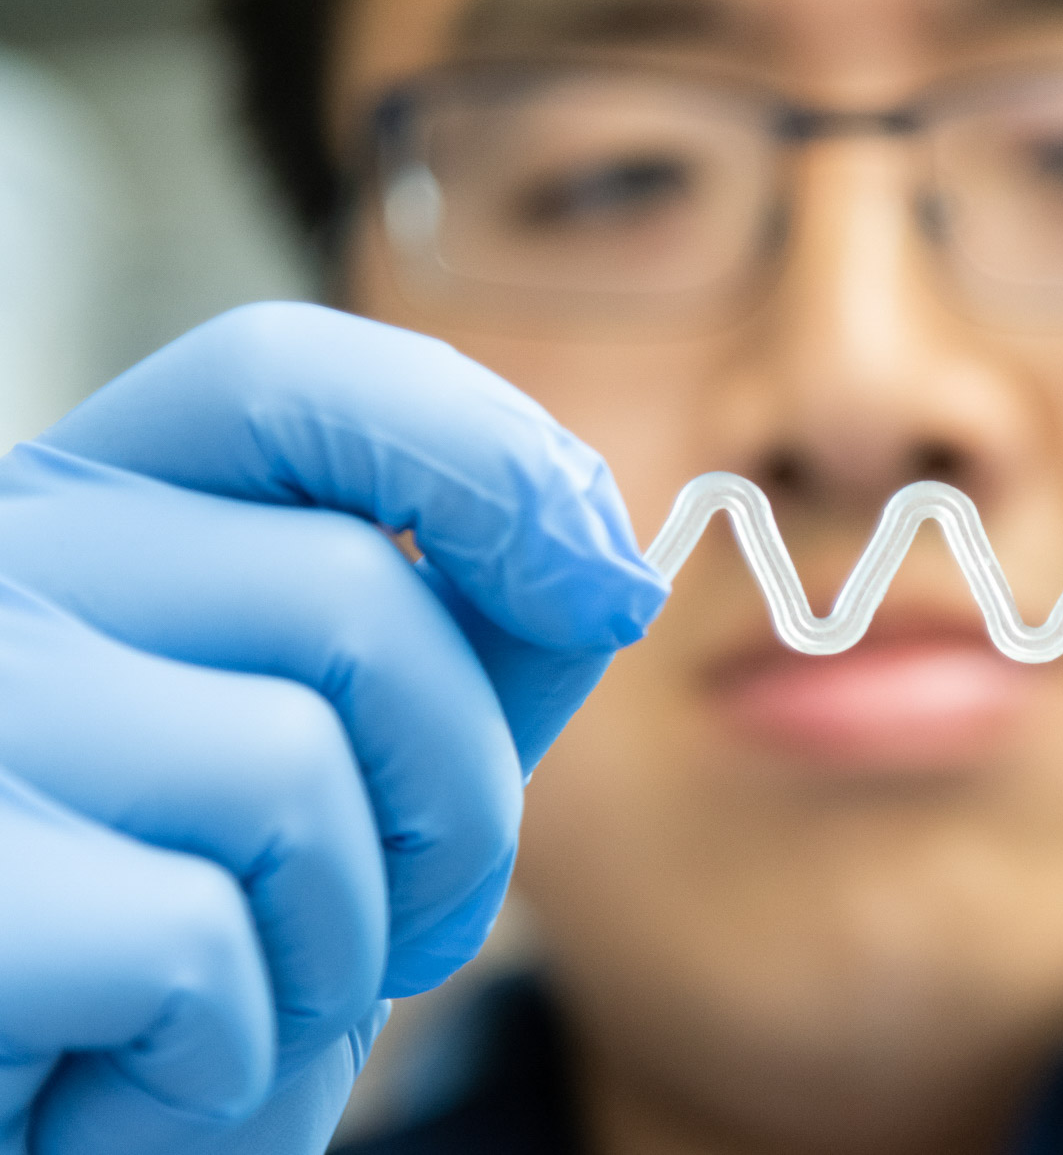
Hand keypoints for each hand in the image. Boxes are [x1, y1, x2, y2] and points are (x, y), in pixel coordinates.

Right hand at [0, 304, 664, 1153]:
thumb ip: (446, 661)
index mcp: (87, 525)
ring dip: (344, 942)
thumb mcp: (329, 791)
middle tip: (398, 930)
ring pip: (290, 765)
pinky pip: (194, 940)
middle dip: (455, 798)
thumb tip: (603, 564)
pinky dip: (227, 1057)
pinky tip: (135, 1085)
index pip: (281, 381)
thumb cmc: (161, 973)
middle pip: (350, 594)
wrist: (21, 1129)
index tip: (605, 576)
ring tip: (245, 1010)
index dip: (478, 450)